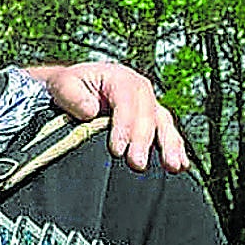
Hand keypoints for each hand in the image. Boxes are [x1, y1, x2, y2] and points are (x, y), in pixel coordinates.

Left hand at [40, 61, 188, 173]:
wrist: (77, 89)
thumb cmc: (69, 87)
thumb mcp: (63, 84)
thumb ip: (72, 95)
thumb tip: (90, 110)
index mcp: (120, 78)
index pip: (126, 102)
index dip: (123, 126)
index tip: (117, 150)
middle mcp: (140, 90)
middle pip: (147, 116)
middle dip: (143, 141)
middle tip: (136, 164)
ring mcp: (149, 106)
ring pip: (164, 124)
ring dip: (170, 146)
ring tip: (172, 166)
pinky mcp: (153, 121)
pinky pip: (168, 133)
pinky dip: (176, 149)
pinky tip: (181, 165)